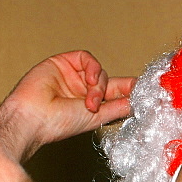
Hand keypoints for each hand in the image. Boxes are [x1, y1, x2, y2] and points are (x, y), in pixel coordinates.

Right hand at [0, 50, 134, 161]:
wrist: (33, 117)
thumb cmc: (60, 123)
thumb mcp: (99, 116)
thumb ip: (120, 106)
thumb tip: (141, 101)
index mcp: (94, 105)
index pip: (119, 94)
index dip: (132, 90)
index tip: (148, 90)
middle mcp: (84, 90)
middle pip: (111, 81)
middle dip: (116, 90)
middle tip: (112, 101)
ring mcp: (73, 77)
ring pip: (100, 72)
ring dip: (100, 86)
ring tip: (90, 101)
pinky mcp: (63, 63)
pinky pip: (86, 58)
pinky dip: (93, 68)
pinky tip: (89, 81)